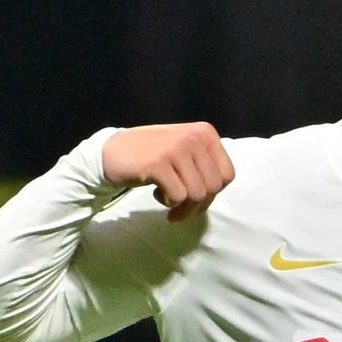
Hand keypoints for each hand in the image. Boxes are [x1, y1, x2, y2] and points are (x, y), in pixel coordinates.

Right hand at [99, 123, 234, 217]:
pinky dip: (169, 203)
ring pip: (197, 195)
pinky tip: (158, 195)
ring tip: (169, 203)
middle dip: (199, 206)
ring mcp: (176, 149)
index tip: (196, 198)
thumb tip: (220, 189)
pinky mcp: (158, 164)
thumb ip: (206, 164)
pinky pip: (177, 197)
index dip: (214, 194)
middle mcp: (194, 137)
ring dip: (184, 208)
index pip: (228, 175)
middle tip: (181, 208)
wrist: (113, 152)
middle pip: (213, 188)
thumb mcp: (185, 149)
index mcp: (205, 133)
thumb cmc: (152, 155)